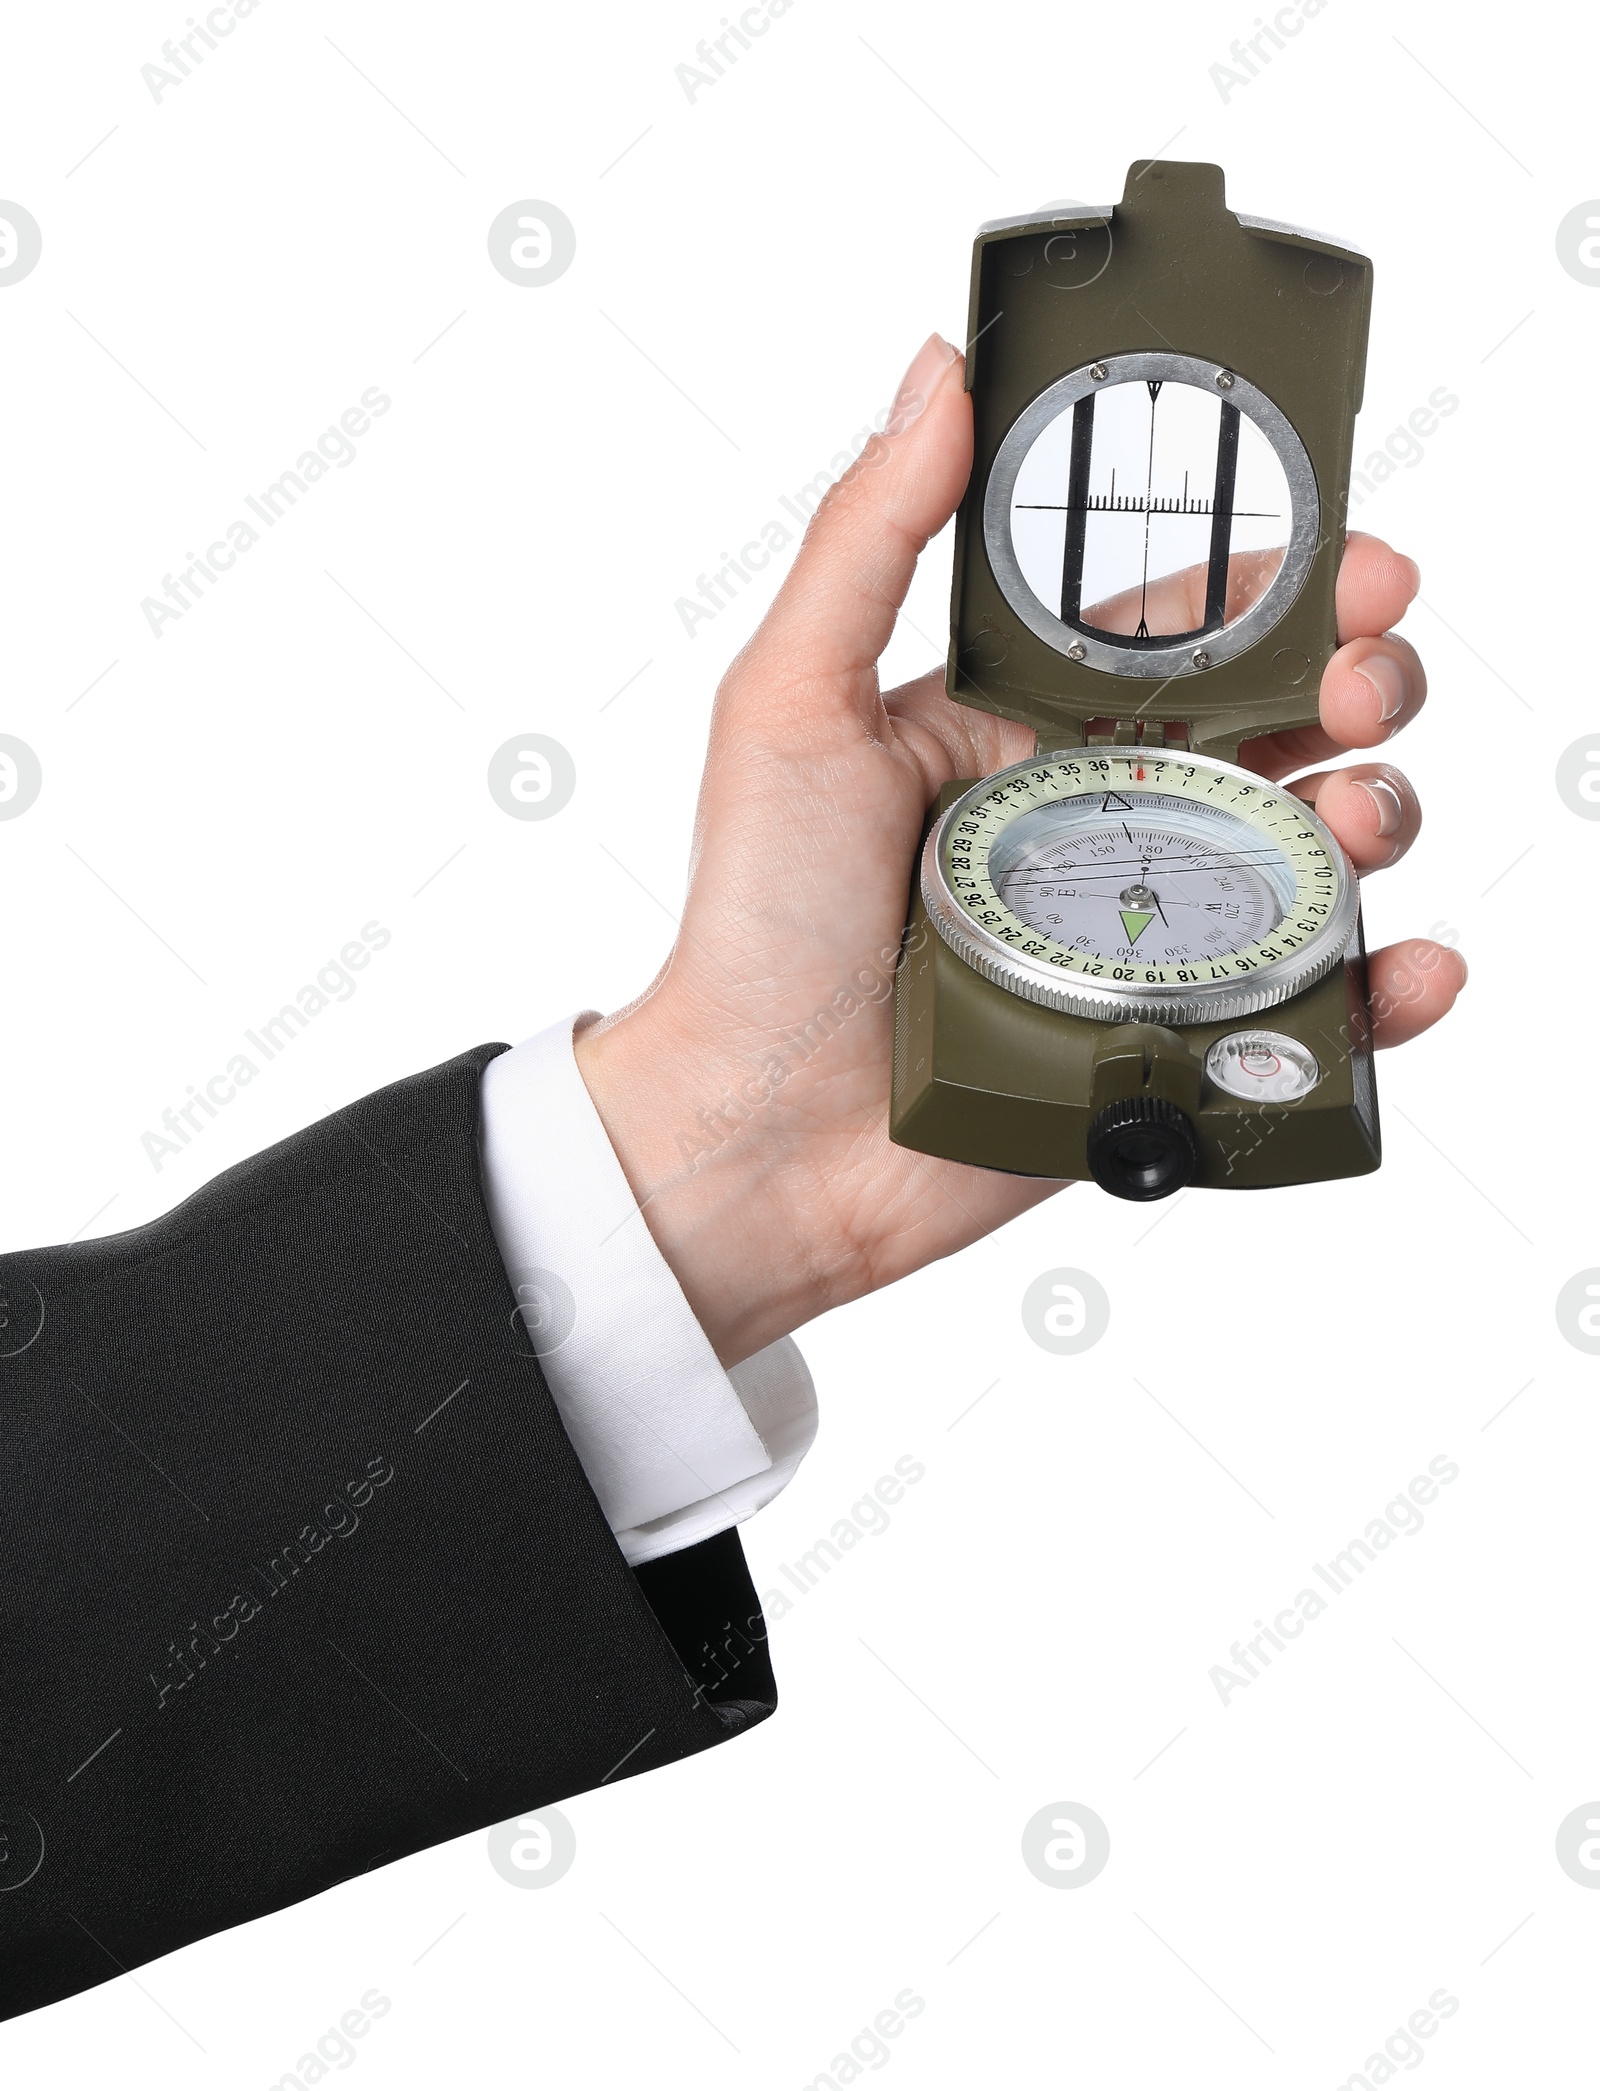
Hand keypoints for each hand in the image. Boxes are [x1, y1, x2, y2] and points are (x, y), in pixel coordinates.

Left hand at [576, 334, 1466, 1366]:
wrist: (755, 1138)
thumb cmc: (755, 922)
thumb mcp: (791, 704)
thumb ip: (869, 540)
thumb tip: (940, 373)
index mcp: (1027, 725)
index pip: (1188, 631)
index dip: (1288, 584)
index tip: (1358, 556)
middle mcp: (1101, 818)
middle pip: (1284, 727)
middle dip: (1360, 684)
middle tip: (1368, 684)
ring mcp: (1146, 934)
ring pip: (1315, 854)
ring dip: (1382, 814)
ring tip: (1366, 818)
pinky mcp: (1168, 1045)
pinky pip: (1308, 1010)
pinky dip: (1384, 991)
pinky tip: (1409, 966)